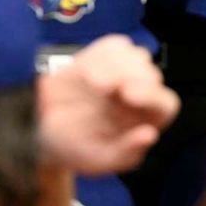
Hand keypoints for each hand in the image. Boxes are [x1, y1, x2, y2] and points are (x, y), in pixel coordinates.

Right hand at [37, 35, 179, 174]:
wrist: (41, 131)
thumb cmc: (75, 148)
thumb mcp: (99, 160)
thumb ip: (126, 152)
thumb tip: (150, 134)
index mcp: (145, 121)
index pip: (164, 103)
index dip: (150, 95)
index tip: (127, 93)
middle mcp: (140, 94)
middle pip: (150, 74)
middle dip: (128, 78)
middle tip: (100, 87)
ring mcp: (124, 73)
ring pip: (135, 55)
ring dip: (114, 65)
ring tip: (90, 80)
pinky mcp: (105, 57)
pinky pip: (114, 46)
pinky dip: (100, 54)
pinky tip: (84, 70)